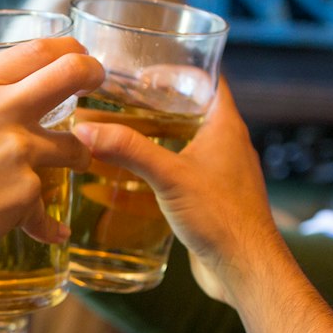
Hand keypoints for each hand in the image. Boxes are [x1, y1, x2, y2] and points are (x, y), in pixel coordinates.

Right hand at [0, 37, 100, 268]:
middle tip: (97, 83)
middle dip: (93, 74)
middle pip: (71, 74)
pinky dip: (49, 223)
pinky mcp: (27, 191)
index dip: (67, 49)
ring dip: (79, 155)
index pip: (36, 50)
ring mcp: (18, 151)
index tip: (77, 55)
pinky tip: (54, 231)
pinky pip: (49, 205)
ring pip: (76, 145)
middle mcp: (0, 111)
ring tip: (72, 166)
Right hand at [73, 81, 285, 302]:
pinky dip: (163, 166)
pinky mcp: (214, 198)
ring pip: (188, 141)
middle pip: (193, 108)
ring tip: (122, 133)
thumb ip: (129, 150)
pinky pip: (186, 171)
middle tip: (122, 98)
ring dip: (159, 135)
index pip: (208, 78)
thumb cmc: (222, 218)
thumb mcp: (169, 177)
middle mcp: (228, 144)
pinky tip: (137, 177)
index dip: (180, 65)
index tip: (146, 64)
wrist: (246, 268)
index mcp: (226, 126)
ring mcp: (223, 172)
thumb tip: (86, 131)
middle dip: (159, 101)